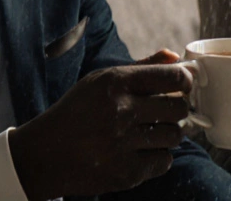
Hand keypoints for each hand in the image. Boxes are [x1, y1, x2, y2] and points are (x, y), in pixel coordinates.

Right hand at [8, 61, 192, 200]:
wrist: (45, 154)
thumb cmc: (77, 113)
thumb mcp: (100, 82)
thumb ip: (141, 68)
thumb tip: (175, 57)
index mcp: (114, 82)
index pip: (171, 77)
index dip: (184, 82)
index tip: (183, 87)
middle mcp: (120, 110)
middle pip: (178, 108)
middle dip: (175, 110)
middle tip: (163, 113)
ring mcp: (123, 143)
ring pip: (174, 136)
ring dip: (166, 135)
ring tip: (146, 133)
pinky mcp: (126, 172)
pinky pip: (164, 161)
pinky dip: (156, 157)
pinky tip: (137, 152)